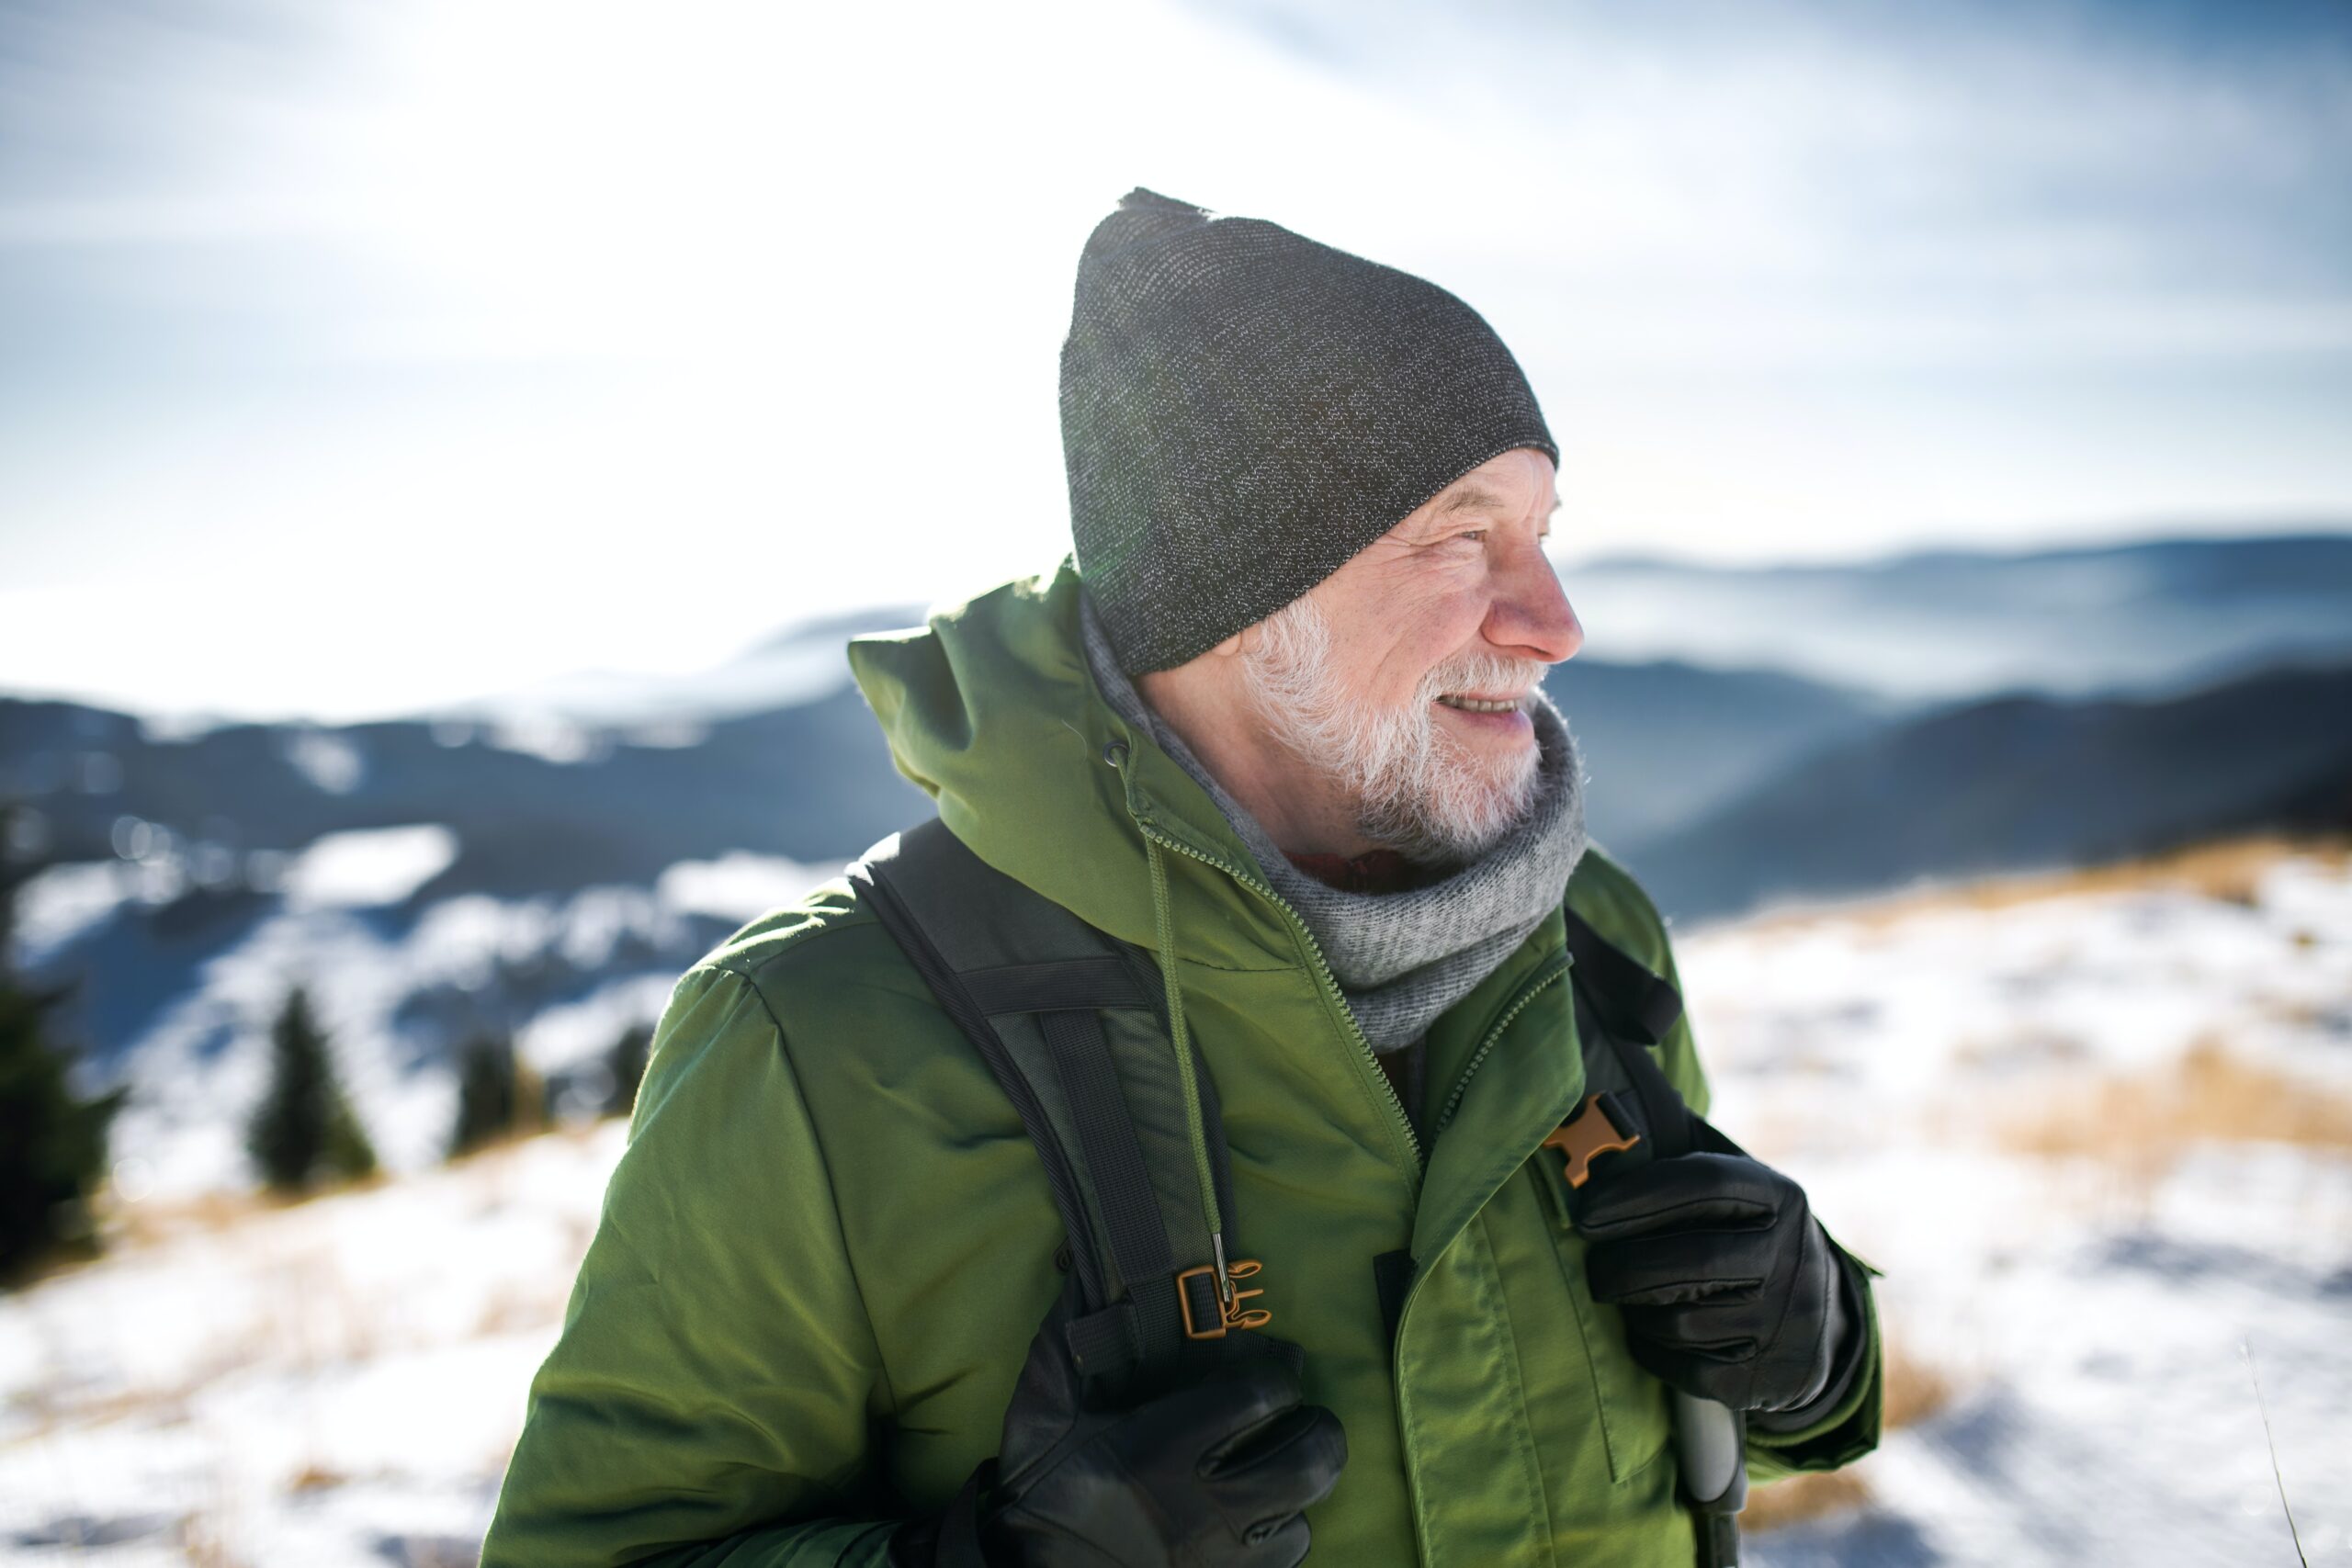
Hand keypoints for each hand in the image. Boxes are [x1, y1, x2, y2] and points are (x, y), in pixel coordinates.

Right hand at [894, 1280, 1346, 1566]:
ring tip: (1268, 1462)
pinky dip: (1281, 1528)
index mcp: (1160, 1451)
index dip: (1270, 1372)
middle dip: (1308, 1424)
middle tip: (1284, 1414)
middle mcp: (1206, 1508)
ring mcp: (1225, 1558)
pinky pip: (1291, 1551)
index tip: (1258, 1366)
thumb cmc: (1042, 1483)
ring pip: (1308, 1505)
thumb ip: (1071, 1332)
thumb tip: (1085, 1256)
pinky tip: (1253, 1513)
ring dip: (1295, 1479)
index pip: (1260, 1394)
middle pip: (1311, 1454)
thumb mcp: (1044, 1404)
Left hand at [1578, 1149, 1847, 1416]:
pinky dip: (1653, 1351)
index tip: (1584, 1210)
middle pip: (1689, 1261)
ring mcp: (1786, 1323)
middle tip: (1594, 1269)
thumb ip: (1677, 1152)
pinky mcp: (1769, 1377)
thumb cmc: (1746, 1233)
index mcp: (1779, 1196)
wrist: (1822, 1320)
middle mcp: (1792, 1257)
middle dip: (1622, 1266)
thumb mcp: (1735, 1185)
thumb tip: (1595, 1120)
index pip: (1704, 1182)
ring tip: (1626, 1298)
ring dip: (1636, 1311)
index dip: (1636, 1193)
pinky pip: (1687, 1370)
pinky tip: (1649, 1332)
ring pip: (1681, 1322)